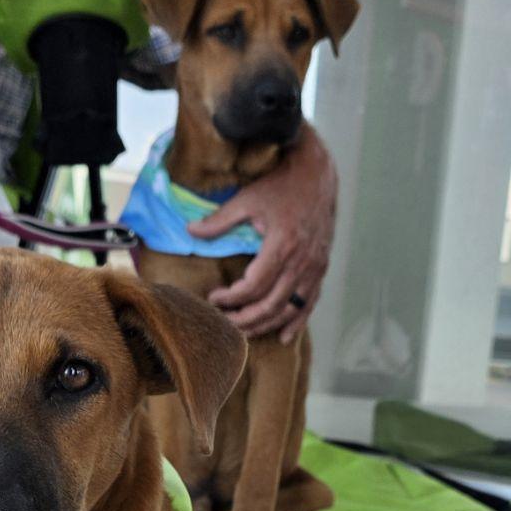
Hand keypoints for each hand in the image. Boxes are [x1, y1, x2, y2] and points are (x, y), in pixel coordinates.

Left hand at [187, 126, 337, 343]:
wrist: (317, 173)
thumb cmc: (280, 184)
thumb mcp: (247, 198)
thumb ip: (219, 220)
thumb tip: (189, 230)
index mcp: (282, 245)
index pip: (252, 287)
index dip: (230, 298)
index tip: (213, 298)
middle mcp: (301, 261)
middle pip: (270, 305)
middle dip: (243, 319)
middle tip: (223, 322)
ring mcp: (314, 267)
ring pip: (288, 310)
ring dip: (265, 325)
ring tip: (243, 330)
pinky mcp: (321, 268)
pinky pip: (310, 303)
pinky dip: (297, 322)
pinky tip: (284, 337)